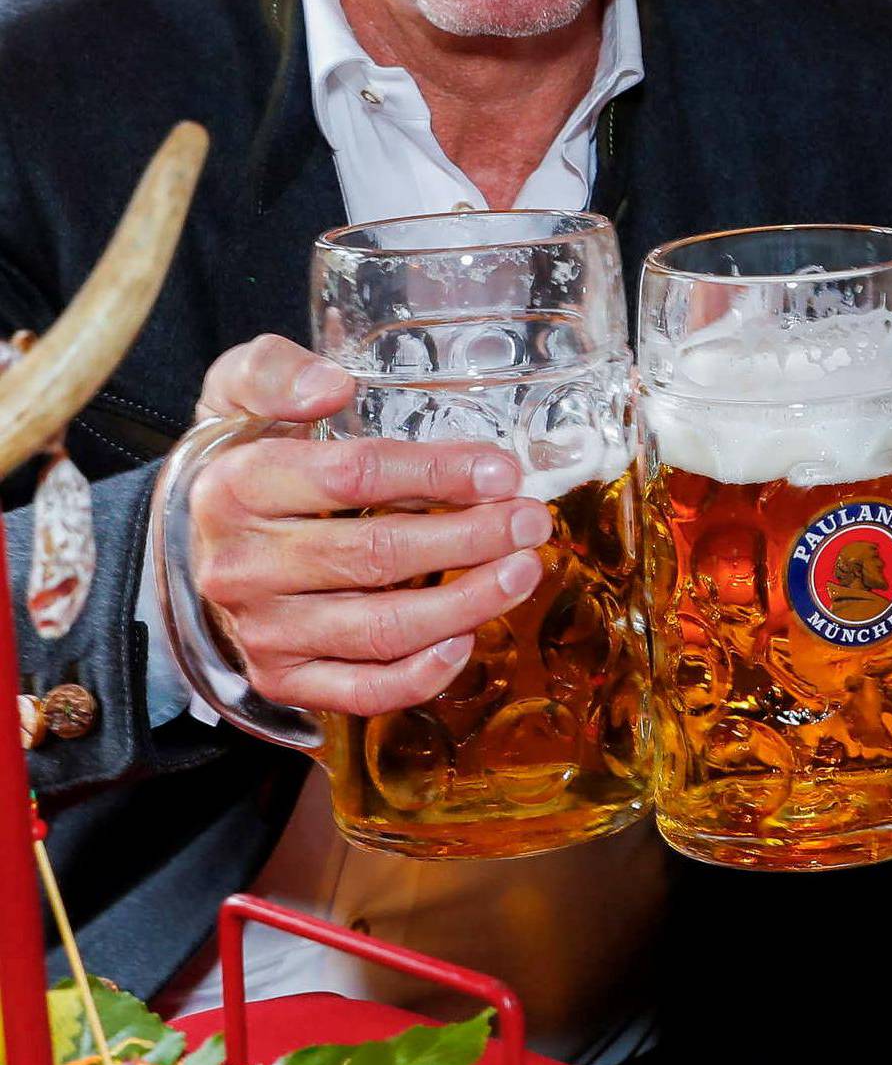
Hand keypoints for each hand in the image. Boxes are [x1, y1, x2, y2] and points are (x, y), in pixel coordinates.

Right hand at [185, 334, 550, 715]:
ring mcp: (262, 630)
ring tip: (523, 571)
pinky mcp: (282, 679)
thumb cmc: (241, 457)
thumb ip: (274, 373)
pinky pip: (359, 692)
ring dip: (465, 604)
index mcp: (237, 487)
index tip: (502, 472)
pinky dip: (421, 675)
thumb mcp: (237, 395)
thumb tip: (330, 385)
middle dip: (470, 538)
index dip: (437, 473)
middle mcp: (243, 565)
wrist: (188, 542)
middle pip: (376, 555)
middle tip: (530, 521)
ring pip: (379, 629)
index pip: (354, 477)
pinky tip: (468, 640)